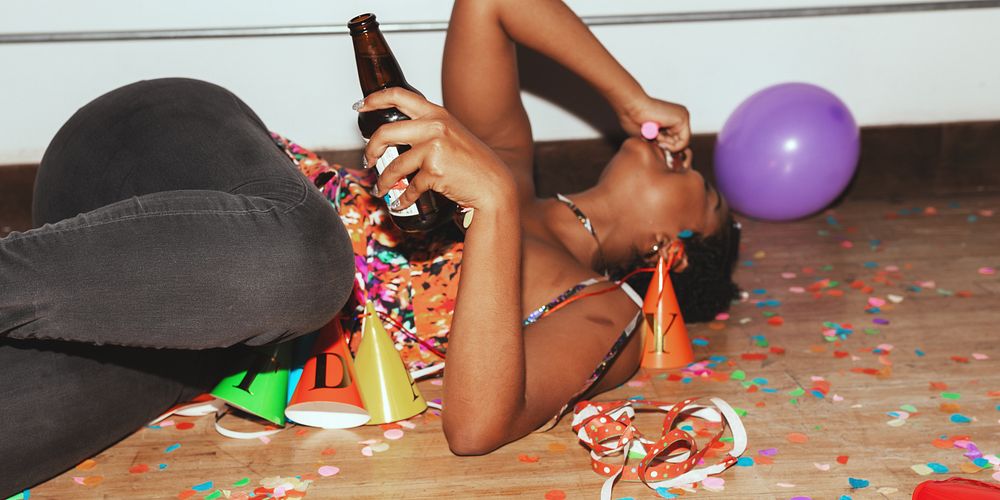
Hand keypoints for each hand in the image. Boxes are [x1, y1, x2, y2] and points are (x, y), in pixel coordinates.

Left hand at [358, 88, 516, 213]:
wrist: (493, 186)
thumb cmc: (473, 164)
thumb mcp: (451, 136)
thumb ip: (428, 131)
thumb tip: (398, 139)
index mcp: (437, 114)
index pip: (399, 96)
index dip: (374, 99)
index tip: (360, 106)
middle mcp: (434, 126)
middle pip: (385, 132)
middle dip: (370, 149)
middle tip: (368, 160)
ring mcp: (434, 148)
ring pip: (394, 165)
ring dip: (384, 181)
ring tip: (381, 189)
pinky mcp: (434, 171)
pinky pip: (409, 187)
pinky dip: (402, 198)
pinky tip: (400, 202)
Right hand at [617, 95, 690, 152]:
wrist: (631, 108)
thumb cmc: (633, 121)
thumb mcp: (650, 137)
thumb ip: (661, 144)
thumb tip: (670, 159)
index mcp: (672, 119)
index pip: (676, 141)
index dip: (664, 147)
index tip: (653, 142)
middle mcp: (680, 116)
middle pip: (680, 143)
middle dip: (666, 146)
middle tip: (654, 138)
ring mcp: (683, 116)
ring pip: (683, 144)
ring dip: (666, 145)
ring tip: (655, 135)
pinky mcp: (683, 118)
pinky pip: (684, 142)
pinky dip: (672, 146)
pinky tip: (660, 138)